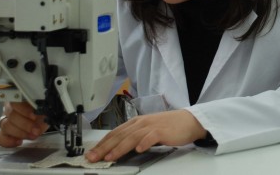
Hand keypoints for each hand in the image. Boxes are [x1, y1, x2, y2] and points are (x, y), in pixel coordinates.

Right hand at [0, 102, 48, 147]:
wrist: (41, 121)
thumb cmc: (42, 112)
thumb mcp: (45, 108)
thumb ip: (43, 108)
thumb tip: (42, 111)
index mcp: (19, 98)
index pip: (15, 101)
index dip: (24, 110)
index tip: (35, 116)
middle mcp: (9, 108)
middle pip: (11, 115)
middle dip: (25, 124)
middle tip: (36, 130)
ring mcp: (5, 121)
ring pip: (5, 126)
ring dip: (20, 133)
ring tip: (33, 135)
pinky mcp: (3, 133)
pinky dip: (8, 141)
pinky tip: (19, 141)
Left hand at [85, 109, 205, 162]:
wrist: (188, 121)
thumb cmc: (168, 127)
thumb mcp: (147, 130)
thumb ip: (134, 136)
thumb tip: (117, 148)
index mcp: (136, 122)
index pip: (114, 133)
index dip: (101, 144)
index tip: (91, 153)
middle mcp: (141, 123)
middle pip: (119, 135)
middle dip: (104, 147)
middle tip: (93, 157)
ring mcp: (151, 126)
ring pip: (132, 137)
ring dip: (120, 147)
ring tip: (110, 157)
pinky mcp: (162, 131)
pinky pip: (151, 137)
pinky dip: (144, 143)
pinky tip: (139, 149)